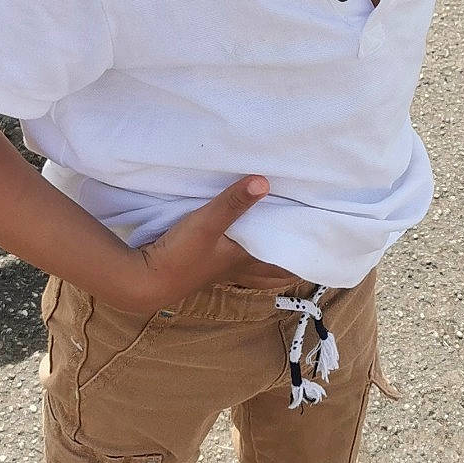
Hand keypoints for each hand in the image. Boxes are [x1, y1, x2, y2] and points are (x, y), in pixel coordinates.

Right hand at [123, 175, 297, 310]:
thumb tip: (263, 181)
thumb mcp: (206, 223)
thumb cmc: (179, 255)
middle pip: (269, 275)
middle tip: (304, 258)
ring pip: (250, 274)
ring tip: (277, 259)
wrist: (143, 280)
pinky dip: (239, 263)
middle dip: (288, 269)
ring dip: (265, 268)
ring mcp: (216, 273)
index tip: (320, 250)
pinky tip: (234, 253)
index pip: (281, 263)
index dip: (301, 260)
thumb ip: (232, 202)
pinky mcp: (198, 270)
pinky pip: (229, 269)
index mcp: (243, 260)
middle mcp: (235, 270)